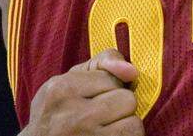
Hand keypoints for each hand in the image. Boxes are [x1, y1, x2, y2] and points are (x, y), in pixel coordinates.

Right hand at [20, 49, 143, 135]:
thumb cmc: (59, 111)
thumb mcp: (70, 80)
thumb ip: (103, 63)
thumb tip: (132, 71)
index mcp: (62, 88)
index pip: (113, 79)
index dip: (110, 88)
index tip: (94, 99)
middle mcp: (72, 115)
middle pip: (127, 100)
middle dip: (119, 106)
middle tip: (100, 116)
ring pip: (133, 123)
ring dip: (124, 125)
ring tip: (104, 128)